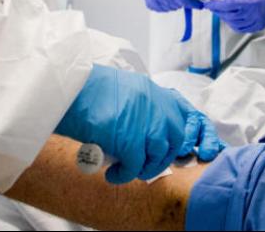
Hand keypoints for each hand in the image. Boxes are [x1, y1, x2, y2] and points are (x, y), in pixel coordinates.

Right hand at [55, 65, 225, 182]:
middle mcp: (157, 105)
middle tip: (143, 165)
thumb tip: (147, 132)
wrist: (69, 89)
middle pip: (175, 140)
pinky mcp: (132, 140)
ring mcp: (147, 122)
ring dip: (143, 168)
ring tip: (126, 169)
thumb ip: (144, 107)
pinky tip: (112, 174)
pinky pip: (136, 167)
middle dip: (162, 157)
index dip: (194, 135)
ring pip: (159, 156)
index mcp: (156, 92)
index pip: (189, 115)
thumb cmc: (89, 92)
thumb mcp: (126, 91)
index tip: (194, 149)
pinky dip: (124, 175)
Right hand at [137, 0, 206, 11]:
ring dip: (176, 3)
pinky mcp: (151, 5)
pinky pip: (165, 9)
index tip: (199, 5)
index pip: (182, 0)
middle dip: (183, 0)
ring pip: (172, 8)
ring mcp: (153, 1)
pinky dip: (169, 4)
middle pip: (178, 5)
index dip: (192, 3)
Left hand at [207, 0, 264, 32]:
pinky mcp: (257, 27)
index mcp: (250, 3)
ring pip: (234, 24)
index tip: (208, 4)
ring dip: (225, 18)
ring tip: (222, 11)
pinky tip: (231, 17)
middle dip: (219, 11)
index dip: (216, 5)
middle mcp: (253, 14)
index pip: (228, 6)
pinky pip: (241, 28)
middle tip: (213, 7)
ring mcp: (256, 22)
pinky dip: (233, 24)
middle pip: (230, 16)